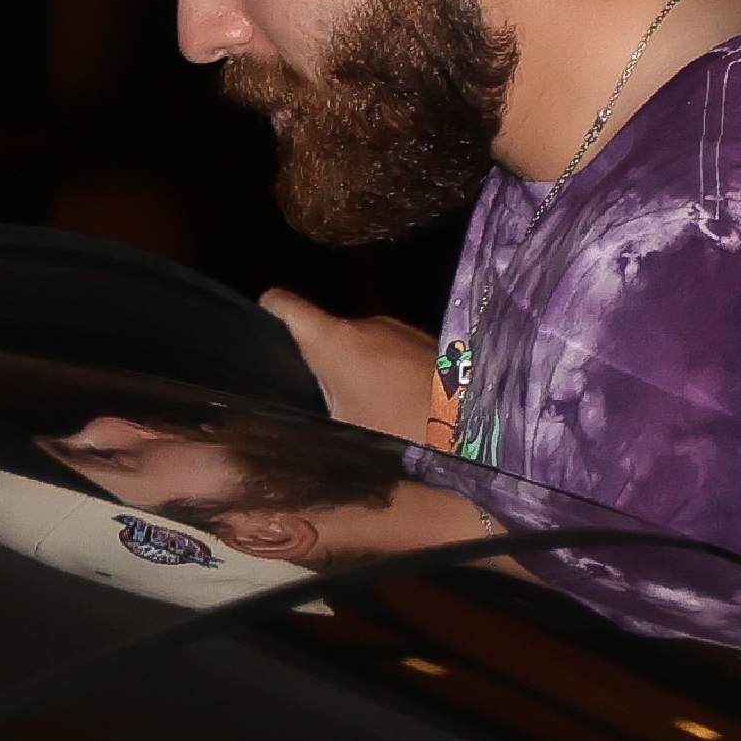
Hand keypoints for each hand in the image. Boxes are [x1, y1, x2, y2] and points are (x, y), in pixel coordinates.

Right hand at [258, 291, 436, 442]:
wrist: (480, 431)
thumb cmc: (402, 432)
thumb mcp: (345, 435)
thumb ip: (312, 420)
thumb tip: (284, 430)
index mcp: (336, 340)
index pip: (284, 305)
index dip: (266, 313)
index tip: (261, 335)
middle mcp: (367, 323)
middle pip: (326, 330)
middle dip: (319, 360)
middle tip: (316, 403)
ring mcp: (401, 328)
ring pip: (362, 343)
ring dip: (357, 369)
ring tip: (362, 412)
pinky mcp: (429, 340)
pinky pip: (392, 350)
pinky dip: (386, 371)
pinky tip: (396, 408)